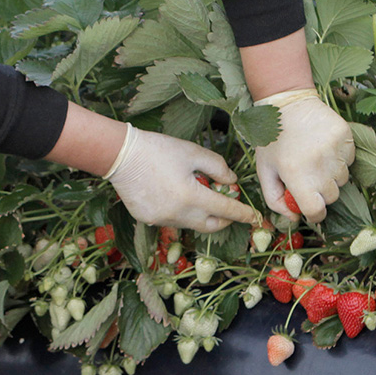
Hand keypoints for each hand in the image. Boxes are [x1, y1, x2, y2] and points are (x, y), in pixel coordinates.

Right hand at [105, 125, 261, 232]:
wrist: (121, 155)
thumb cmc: (158, 149)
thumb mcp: (192, 152)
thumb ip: (217, 167)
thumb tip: (231, 181)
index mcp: (192, 196)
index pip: (226, 210)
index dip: (243, 213)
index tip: (255, 216)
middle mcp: (178, 214)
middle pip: (211, 225)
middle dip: (224, 219)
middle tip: (228, 207)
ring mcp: (161, 219)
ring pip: (191, 223)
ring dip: (200, 214)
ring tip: (196, 194)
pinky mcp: (147, 219)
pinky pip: (171, 220)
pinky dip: (179, 212)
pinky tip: (171, 194)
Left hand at [254, 87, 354, 221]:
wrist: (286, 104)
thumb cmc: (272, 140)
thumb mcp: (264, 170)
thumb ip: (275, 199)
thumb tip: (294, 218)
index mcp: (296, 175)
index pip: (316, 211)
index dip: (314, 214)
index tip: (310, 209)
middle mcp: (319, 165)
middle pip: (331, 197)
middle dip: (320, 193)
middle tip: (307, 176)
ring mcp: (335, 150)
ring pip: (342, 179)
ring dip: (331, 175)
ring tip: (313, 158)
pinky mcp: (346, 137)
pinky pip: (349, 160)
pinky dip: (339, 159)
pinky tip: (323, 146)